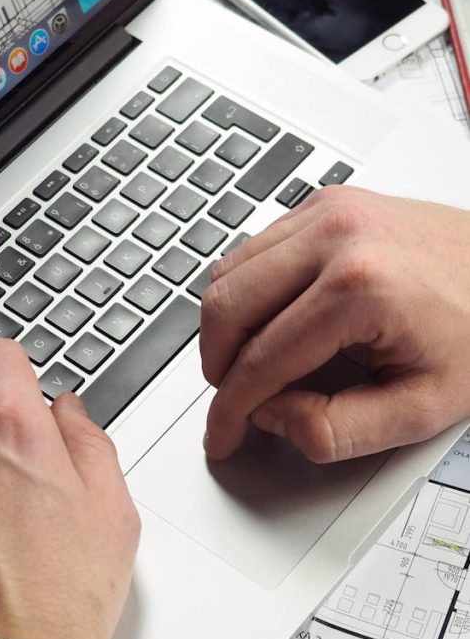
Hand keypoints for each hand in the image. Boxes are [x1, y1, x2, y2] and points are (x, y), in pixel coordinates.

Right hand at [200, 185, 469, 461]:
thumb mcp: (421, 409)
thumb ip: (336, 430)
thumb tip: (272, 416)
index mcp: (360, 287)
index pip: (260, 360)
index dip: (230, 410)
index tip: (222, 434)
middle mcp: (336, 236)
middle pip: (225, 306)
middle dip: (216, 366)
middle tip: (231, 401)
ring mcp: (328, 211)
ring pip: (228, 272)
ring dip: (226, 327)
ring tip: (250, 364)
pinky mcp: (326, 203)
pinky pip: (253, 248)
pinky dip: (246, 290)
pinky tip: (270, 321)